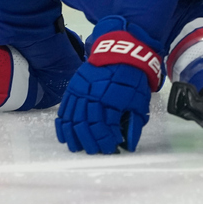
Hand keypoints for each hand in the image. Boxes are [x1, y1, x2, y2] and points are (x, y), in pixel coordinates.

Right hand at [55, 17, 163, 153]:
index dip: (106, 141)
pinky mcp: (72, 88)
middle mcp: (92, 97)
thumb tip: (129, 145)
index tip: (111, 147)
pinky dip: (63, 126)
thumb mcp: (139, 101)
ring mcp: (79, 92)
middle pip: (85, 126)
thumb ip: (134, 124)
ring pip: (72, 120)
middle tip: (96, 151)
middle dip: (90, 142)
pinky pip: (63, 111)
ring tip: (79, 148)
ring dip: (75, 137)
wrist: (122, 53)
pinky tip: (65, 136)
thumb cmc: (132, 78)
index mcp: (110, 100)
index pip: (103, 128)